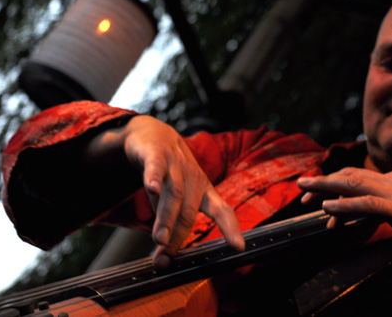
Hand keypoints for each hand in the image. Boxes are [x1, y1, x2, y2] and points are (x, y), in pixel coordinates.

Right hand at [85, 115, 244, 267]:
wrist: (153, 134)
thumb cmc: (169, 172)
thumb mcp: (176, 196)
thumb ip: (172, 223)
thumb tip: (163, 257)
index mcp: (203, 189)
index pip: (222, 210)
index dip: (231, 228)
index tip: (238, 247)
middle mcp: (193, 177)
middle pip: (189, 210)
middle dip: (178, 236)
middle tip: (166, 257)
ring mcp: (176, 164)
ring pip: (174, 194)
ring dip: (166, 218)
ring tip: (159, 239)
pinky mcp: (156, 154)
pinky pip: (156, 168)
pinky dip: (154, 178)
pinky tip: (152, 189)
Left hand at [297, 167, 391, 260]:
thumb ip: (385, 211)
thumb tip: (359, 217)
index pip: (358, 176)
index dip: (334, 182)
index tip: (316, 193)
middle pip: (350, 176)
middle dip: (323, 182)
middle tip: (302, 190)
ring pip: (353, 185)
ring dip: (326, 188)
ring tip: (305, 194)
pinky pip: (367, 205)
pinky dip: (344, 206)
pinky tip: (329, 209)